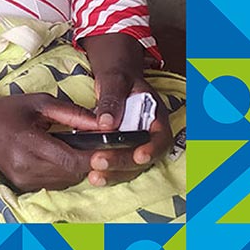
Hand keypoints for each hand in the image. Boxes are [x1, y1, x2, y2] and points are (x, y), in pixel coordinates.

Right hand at [0, 93, 99, 191]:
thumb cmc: (8, 109)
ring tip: (75, 148)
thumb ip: (72, 112)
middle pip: (71, 173)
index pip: (69, 160)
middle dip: (88, 161)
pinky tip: (58, 156)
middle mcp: (24, 167)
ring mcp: (23, 180)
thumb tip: (102, 123)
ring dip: (76, 167)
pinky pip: (55, 183)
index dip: (92, 158)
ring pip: (65, 181)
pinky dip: (63, 171)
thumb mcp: (39, 102)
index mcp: (27, 143)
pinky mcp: (23, 186)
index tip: (108, 151)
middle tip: (96, 146)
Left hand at [81, 33, 173, 186]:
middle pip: (142, 156)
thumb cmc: (118, 74)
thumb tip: (106, 123)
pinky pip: (117, 162)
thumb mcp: (115, 79)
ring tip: (93, 176)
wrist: (113, 76)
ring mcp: (135, 142)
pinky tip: (89, 173)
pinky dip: (105, 169)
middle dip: (122, 163)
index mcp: (156, 117)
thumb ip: (112, 98)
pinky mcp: (120, 147)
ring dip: (113, 172)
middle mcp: (148, 134)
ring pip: (129, 164)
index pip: (160, 138)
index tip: (138, 156)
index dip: (152, 149)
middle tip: (100, 164)